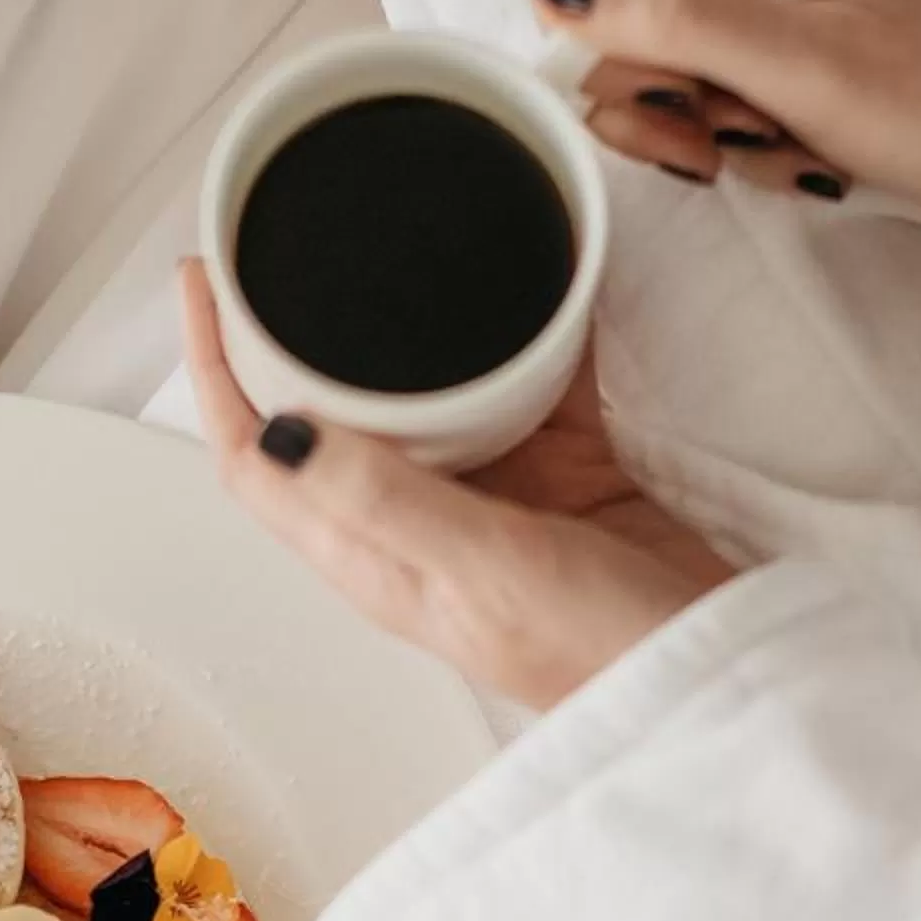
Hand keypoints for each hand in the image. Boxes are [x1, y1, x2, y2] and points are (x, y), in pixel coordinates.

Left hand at [178, 261, 732, 709]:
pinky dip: (527, 334)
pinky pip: (527, 386)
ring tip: (393, 248)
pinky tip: (537, 280)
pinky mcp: (562, 476)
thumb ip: (384, 498)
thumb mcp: (482, 569)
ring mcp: (489, 499)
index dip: (213, 375)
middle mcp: (414, 525)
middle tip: (277, 243)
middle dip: (286, 333)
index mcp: (371, 558)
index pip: (255, 463)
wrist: (717, 677)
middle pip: (322, 417)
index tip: (203, 284)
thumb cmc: (599, 653)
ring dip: (401, 328)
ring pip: (420, 394)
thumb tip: (279, 429)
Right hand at [524, 0, 920, 206]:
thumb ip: (666, 17)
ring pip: (649, 71)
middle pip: (603, 25)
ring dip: (703, 129)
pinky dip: (739, 135)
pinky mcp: (768, 28)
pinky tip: (798, 142)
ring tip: (781, 138)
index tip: (677, 101)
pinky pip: (701, 91)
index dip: (601, 51)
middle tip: (735, 133)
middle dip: (661, 102)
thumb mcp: (793, 62)